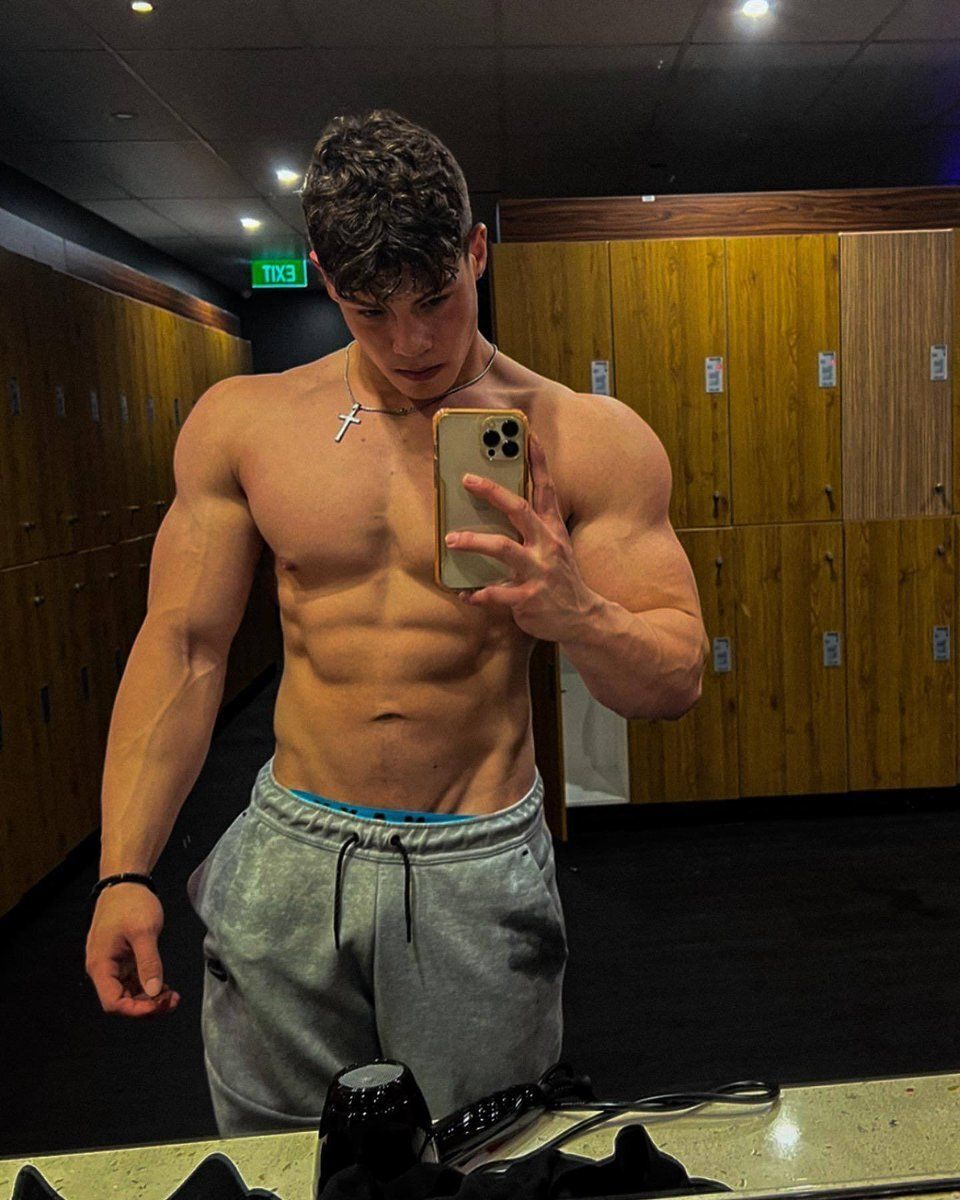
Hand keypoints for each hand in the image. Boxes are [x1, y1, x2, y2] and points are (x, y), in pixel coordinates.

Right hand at [86, 885, 180, 1017]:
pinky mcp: (122, 959)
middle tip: (172, 1001)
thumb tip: (155, 992)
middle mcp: (103, 969)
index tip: (160, 1005)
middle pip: (122, 1001)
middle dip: (147, 1006)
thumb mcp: (143, 932)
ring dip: (149, 999)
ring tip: (172, 997)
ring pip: (129, 993)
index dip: (136, 1010)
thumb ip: (149, 963)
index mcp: (101, 966)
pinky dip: (148, 987)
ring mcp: (113, 965)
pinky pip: (133, 981)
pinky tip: (165, 987)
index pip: (113, 1003)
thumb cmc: (131, 903)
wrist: (125, 883)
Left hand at [445, 432, 598, 641]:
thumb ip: (533, 527)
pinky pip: (495, 593)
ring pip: (503, 548)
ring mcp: (538, 571)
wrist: (582, 618)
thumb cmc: (559, 578)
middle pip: (520, 510)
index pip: (546, 489)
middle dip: (493, 492)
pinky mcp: (528, 597)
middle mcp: (546, 545)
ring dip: (474, 541)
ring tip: (451, 539)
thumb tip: (501, 505)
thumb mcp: (555, 547)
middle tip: (467, 479)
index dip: (537, 461)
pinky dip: (477, 593)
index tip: (527, 434)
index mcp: (552, 530)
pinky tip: (465, 593)